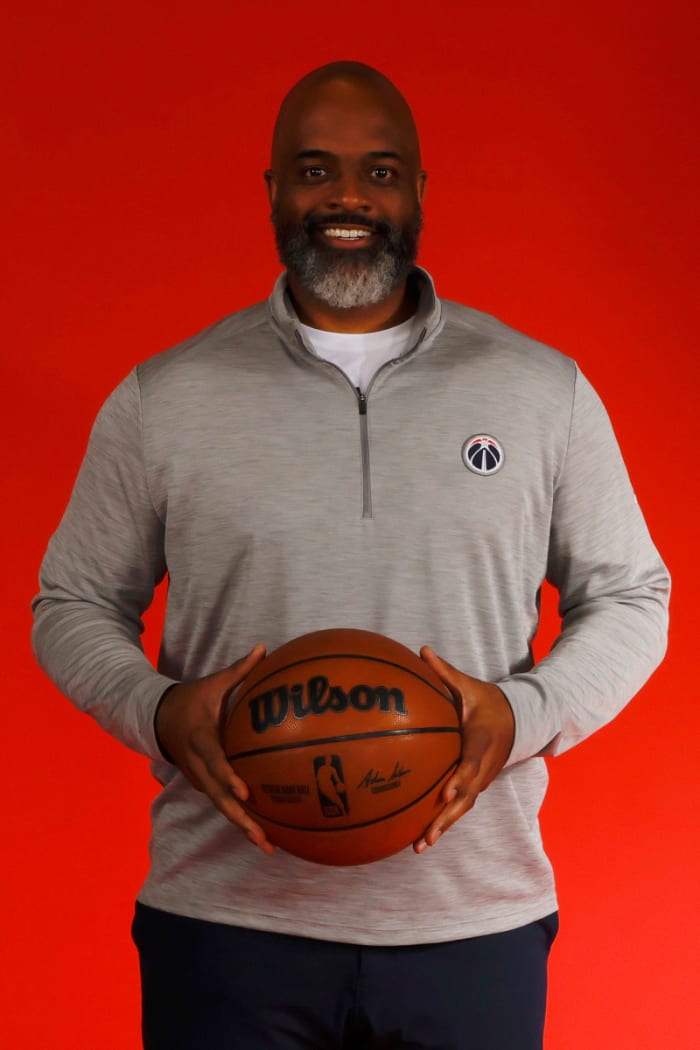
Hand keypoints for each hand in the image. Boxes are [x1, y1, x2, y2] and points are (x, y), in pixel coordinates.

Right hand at [154, 644, 274, 854]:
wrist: (157, 719)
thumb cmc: (190, 700)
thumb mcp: (211, 683)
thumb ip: (239, 670)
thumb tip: (264, 648)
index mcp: (201, 741)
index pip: (215, 762)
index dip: (229, 778)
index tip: (247, 793)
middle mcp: (199, 766)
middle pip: (219, 797)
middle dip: (240, 818)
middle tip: (263, 837)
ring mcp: (199, 778)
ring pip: (221, 806)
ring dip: (242, 826)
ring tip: (267, 846)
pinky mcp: (204, 784)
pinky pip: (222, 803)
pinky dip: (240, 818)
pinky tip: (262, 832)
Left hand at [414, 646, 514, 852]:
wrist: (520, 719)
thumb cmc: (488, 701)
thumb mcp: (469, 686)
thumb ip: (444, 671)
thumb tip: (422, 650)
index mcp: (480, 742)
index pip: (470, 764)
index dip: (459, 779)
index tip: (445, 792)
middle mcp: (483, 767)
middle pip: (465, 797)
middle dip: (446, 818)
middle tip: (426, 836)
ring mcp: (482, 779)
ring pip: (463, 808)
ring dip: (444, 827)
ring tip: (421, 846)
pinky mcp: (477, 785)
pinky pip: (461, 806)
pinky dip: (445, 821)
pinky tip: (424, 836)